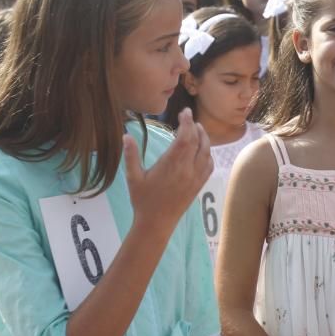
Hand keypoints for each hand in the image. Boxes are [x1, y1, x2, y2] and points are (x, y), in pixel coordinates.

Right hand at [123, 108, 212, 233]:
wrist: (157, 223)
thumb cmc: (143, 200)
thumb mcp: (133, 177)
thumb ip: (131, 155)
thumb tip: (125, 135)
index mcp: (172, 165)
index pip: (185, 137)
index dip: (187, 122)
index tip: (184, 112)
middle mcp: (187, 170)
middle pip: (197, 142)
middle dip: (195, 127)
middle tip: (189, 117)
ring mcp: (195, 178)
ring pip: (206, 153)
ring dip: (204, 139)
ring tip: (198, 129)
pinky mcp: (199, 186)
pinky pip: (209, 166)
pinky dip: (208, 154)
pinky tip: (203, 150)